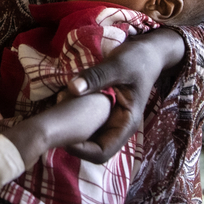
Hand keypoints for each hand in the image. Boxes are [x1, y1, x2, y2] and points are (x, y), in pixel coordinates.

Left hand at [64, 29, 183, 162]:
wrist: (147, 52)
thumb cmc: (137, 60)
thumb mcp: (118, 65)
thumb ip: (97, 76)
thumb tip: (72, 89)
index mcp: (126, 124)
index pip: (102, 152)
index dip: (81, 149)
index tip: (62, 135)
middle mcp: (117, 126)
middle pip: (91, 145)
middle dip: (72, 136)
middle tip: (55, 119)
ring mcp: (109, 118)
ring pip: (86, 132)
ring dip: (71, 124)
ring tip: (59, 104)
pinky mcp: (102, 109)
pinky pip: (85, 119)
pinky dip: (73, 111)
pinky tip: (64, 97)